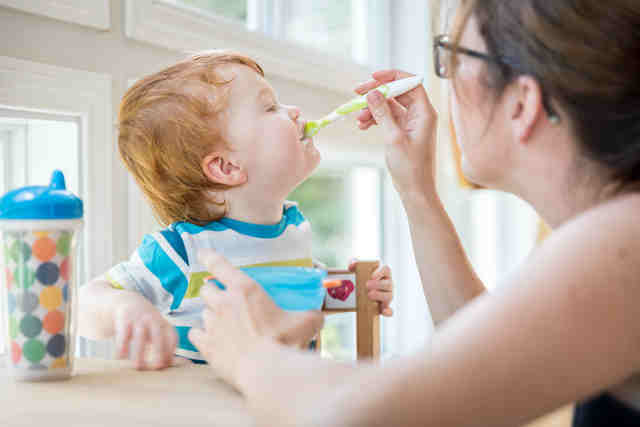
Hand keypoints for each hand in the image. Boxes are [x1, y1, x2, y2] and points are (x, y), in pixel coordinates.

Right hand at [113, 296, 176, 369]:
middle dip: (159, 351)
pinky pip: (123, 333)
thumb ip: (163, 344)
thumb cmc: (144, 323)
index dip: (171, 351)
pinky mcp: (124, 319)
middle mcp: (153, 320)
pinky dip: (122, 345)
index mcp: (164, 323)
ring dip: (140, 352)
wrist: (126, 301)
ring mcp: (138, 318)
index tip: (167, 364)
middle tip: (157, 368)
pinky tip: (120, 357)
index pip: (172, 337)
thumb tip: (168, 365)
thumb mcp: (157, 328)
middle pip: (158, 335)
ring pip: (140, 335)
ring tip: (137, 367)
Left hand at [189, 250, 324, 388]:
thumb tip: (317, 315)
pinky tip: (208, 339)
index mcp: (246, 290)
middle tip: (223, 299)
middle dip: (213, 292)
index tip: (203, 253)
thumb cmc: (285, 341)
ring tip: (222, 323)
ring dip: (211, 315)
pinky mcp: (206, 347)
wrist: (266, 370)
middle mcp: (224, 303)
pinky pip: (195, 335)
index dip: (210, 258)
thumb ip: (310, 314)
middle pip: (207, 289)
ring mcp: (212, 325)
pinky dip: (200, 335)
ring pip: (203, 312)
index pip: (220, 265)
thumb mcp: (306, 322)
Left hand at [349, 260, 393, 316]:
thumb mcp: (357, 269)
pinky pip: (390, 310)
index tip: (371, 275)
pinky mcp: (385, 307)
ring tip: (369, 295)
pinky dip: (388, 311)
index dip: (380, 272)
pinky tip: (384, 312)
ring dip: (380, 296)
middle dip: (378, 284)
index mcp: (383, 274)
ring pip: (389, 296)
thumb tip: (352, 265)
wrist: (359, 293)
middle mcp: (388, 284)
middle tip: (367, 285)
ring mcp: (388, 296)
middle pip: (388, 283)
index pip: (386, 269)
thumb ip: (354, 263)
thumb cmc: (361, 278)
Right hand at [355, 69, 438, 199]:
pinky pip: (387, 118)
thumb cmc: (410, 168)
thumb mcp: (393, 138)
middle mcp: (420, 114)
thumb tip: (373, 93)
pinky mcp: (403, 132)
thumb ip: (383, 113)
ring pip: (389, 106)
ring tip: (358, 118)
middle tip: (357, 94)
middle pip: (397, 92)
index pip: (410, 83)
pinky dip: (375, 119)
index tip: (372, 77)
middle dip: (377, 92)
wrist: (415, 190)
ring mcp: (411, 123)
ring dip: (372, 108)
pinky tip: (363, 125)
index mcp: (425, 112)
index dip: (391, 76)